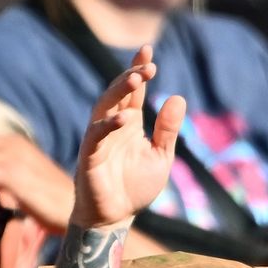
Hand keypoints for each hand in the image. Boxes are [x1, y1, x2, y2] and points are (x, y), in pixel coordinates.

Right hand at [71, 44, 186, 231]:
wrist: (117, 217)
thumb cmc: (135, 187)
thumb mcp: (160, 156)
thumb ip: (168, 129)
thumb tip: (178, 97)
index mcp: (129, 123)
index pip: (133, 91)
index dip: (138, 70)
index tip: (147, 51)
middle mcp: (111, 126)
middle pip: (117, 93)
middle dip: (130, 76)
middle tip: (146, 65)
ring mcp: (98, 139)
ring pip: (103, 107)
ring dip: (117, 92)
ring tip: (135, 79)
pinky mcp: (89, 156)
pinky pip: (96, 136)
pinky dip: (108, 126)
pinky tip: (125, 119)